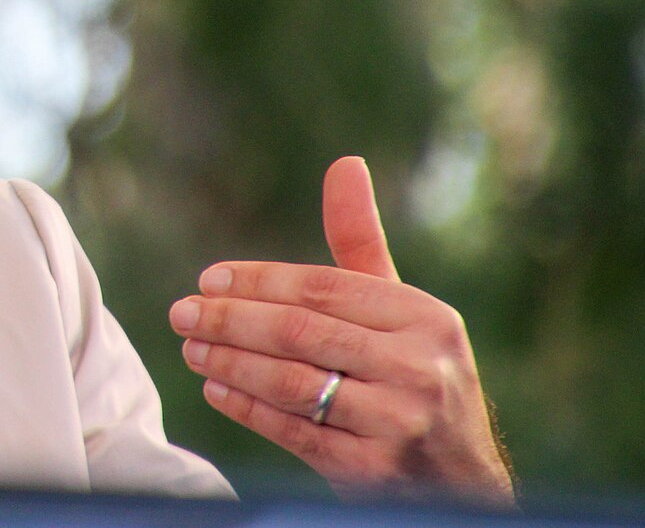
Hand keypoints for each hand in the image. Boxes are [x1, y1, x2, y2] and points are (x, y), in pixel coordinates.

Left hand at [169, 156, 513, 504]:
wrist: (462, 481)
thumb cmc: (416, 375)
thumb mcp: (402, 312)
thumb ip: (361, 244)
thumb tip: (344, 164)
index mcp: (425, 318)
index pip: (324, 289)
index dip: (259, 282)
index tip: (208, 280)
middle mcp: (418, 368)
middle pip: (301, 333)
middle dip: (230, 321)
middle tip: (182, 313)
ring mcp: (398, 423)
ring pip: (292, 383)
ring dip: (230, 363)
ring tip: (191, 348)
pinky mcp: (373, 471)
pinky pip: (294, 432)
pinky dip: (247, 408)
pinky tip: (216, 387)